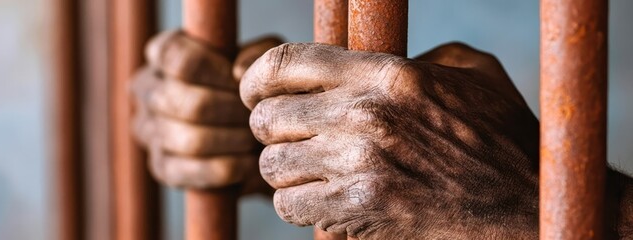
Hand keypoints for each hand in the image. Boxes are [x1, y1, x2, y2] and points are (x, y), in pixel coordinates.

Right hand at [132, 30, 280, 190]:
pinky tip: (248, 162)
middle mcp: (146, 88)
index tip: (242, 81)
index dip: (215, 70)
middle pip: (189, 104)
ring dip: (233, 141)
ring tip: (256, 137)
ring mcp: (147, 129)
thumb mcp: (262, 61)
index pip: (176, 57)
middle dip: (232, 112)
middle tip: (258, 116)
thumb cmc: (252, 86)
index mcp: (162, 53)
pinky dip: (227, 168)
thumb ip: (256, 56)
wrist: (255, 130)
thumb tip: (237, 72)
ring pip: (192, 141)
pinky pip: (193, 171)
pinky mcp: (159, 166)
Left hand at [241, 42, 540, 237]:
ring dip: (286, 172)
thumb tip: (368, 62)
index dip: (256, 78)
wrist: (525, 210)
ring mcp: (359, 164)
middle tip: (291, 141)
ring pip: (272, 165)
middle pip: (267, 118)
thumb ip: (417, 58)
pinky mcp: (358, 208)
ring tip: (312, 173)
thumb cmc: (501, 141)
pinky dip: (299, 206)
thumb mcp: (471, 75)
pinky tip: (324, 202)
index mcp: (386, 73)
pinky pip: (288, 205)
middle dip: (272, 132)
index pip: (286, 63)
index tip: (252, 92)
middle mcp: (365, 113)